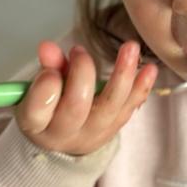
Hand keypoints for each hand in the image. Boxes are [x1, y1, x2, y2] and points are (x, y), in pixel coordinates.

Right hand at [15, 39, 157, 155]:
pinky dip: (140, 88)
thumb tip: (48, 47)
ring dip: (122, 76)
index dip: (45, 90)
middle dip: (81, 73)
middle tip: (78, 52)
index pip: (37, 111)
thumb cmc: (48, 107)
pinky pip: (129, 109)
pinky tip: (150, 69)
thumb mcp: (36, 89)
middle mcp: (64, 134)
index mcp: (37, 125)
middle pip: (76, 106)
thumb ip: (46, 67)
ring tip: (130, 48)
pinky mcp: (113, 128)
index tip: (50, 72)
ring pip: (109, 107)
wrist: (64, 140)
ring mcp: (93, 134)